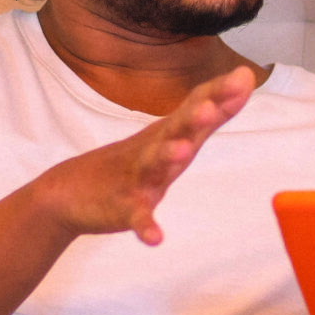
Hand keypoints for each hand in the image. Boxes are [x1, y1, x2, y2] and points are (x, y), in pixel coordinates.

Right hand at [33, 64, 255, 244]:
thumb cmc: (132, 161)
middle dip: (193, 118)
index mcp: (169, 133)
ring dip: (167, 157)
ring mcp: (137, 178)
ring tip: (182, 150)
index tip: (243, 77)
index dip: (218, 95)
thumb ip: (211, 109)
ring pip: (154, 166)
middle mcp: (154, 149)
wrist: (69, 192)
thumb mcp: (173, 134)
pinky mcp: (122, 208)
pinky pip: (137, 217)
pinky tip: (155, 238)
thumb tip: (245, 76)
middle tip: (209, 106)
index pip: (196, 107)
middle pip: (176, 130)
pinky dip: (145, 226)